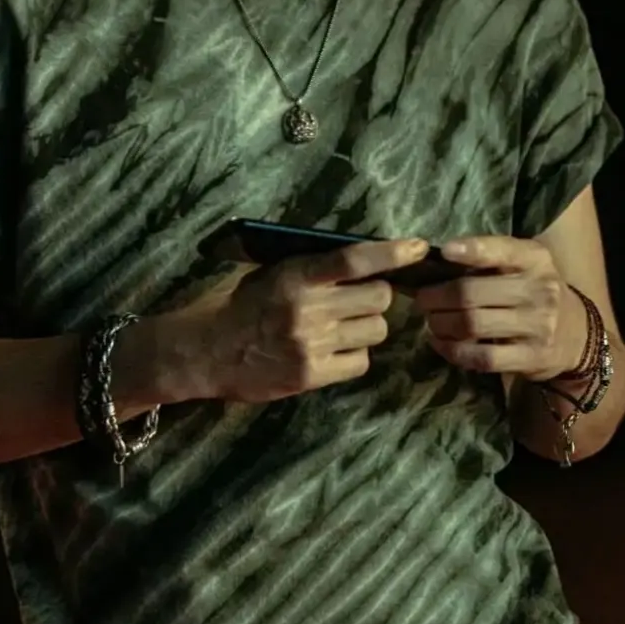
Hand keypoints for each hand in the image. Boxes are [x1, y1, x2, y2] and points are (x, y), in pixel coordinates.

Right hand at [176, 236, 429, 403]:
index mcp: (296, 275)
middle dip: (377, 296)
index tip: (420, 248)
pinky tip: (333, 352)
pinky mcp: (311, 375)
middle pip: (380, 298)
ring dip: (366, 327)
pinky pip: (360, 363)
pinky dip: (354, 356)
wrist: (204, 351)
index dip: (391, 253)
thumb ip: (312, 268)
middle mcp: (308, 309)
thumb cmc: (238, 304)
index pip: (354, 260)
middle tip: (359, 300)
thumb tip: (361, 261)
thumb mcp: (269, 273)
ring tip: (342, 327)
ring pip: (375, 331)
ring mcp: (312, 345)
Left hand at [413, 235, 587, 382]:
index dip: (472, 250)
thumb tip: (435, 260)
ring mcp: (538, 326)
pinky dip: (454, 351)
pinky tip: (441, 343)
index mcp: (535, 259)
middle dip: (436, 297)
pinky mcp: (531, 358)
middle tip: (422, 300)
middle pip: (472, 293)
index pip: (502, 250)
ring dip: (440, 324)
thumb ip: (490, 260)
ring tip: (430, 321)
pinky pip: (482, 357)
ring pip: (472, 325)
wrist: (579, 336)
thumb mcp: (525, 266)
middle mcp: (540, 290)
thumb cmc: (536, 292)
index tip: (444, 251)